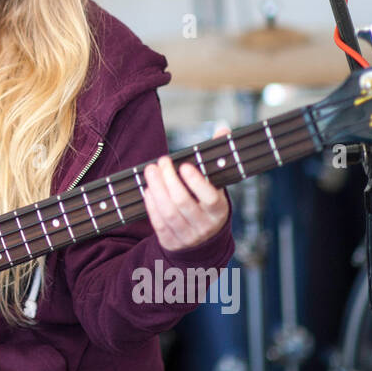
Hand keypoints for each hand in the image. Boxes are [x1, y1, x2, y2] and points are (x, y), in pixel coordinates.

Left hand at [141, 126, 231, 252]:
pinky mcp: (171, 242)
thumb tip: (223, 129)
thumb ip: (217, 157)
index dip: (196, 182)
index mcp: (219, 210)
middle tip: (161, 162)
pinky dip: (151, 205)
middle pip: (183, 203)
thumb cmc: (207, 203)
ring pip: (169, 213)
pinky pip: (158, 223)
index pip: (210, 197)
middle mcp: (204, 225)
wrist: (203, 240)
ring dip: (157, 190)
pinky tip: (148, 189)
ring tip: (151, 171)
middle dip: (169, 180)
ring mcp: (187, 236)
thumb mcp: (216, 184)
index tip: (184, 166)